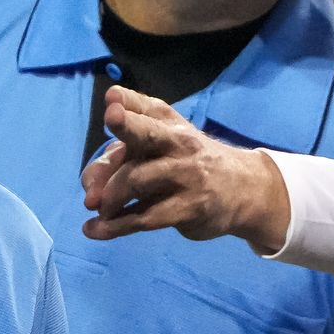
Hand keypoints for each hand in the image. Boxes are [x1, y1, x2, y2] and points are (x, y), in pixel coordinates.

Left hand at [79, 86, 291, 248]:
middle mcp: (179, 144)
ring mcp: (185, 176)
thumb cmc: (191, 164)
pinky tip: (94, 230)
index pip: (149, 110)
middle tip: (106, 127)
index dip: (129, 105)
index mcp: (170, 125)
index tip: (112, 103)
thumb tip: (89, 183)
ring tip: (96, 208)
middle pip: (148, 134)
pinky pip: (144, 218)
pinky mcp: (188, 209)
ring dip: (109, 196)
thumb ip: (124, 153)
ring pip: (137, 180)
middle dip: (126, 128)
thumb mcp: (167, 147)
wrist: (244, 190)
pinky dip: (115, 226)